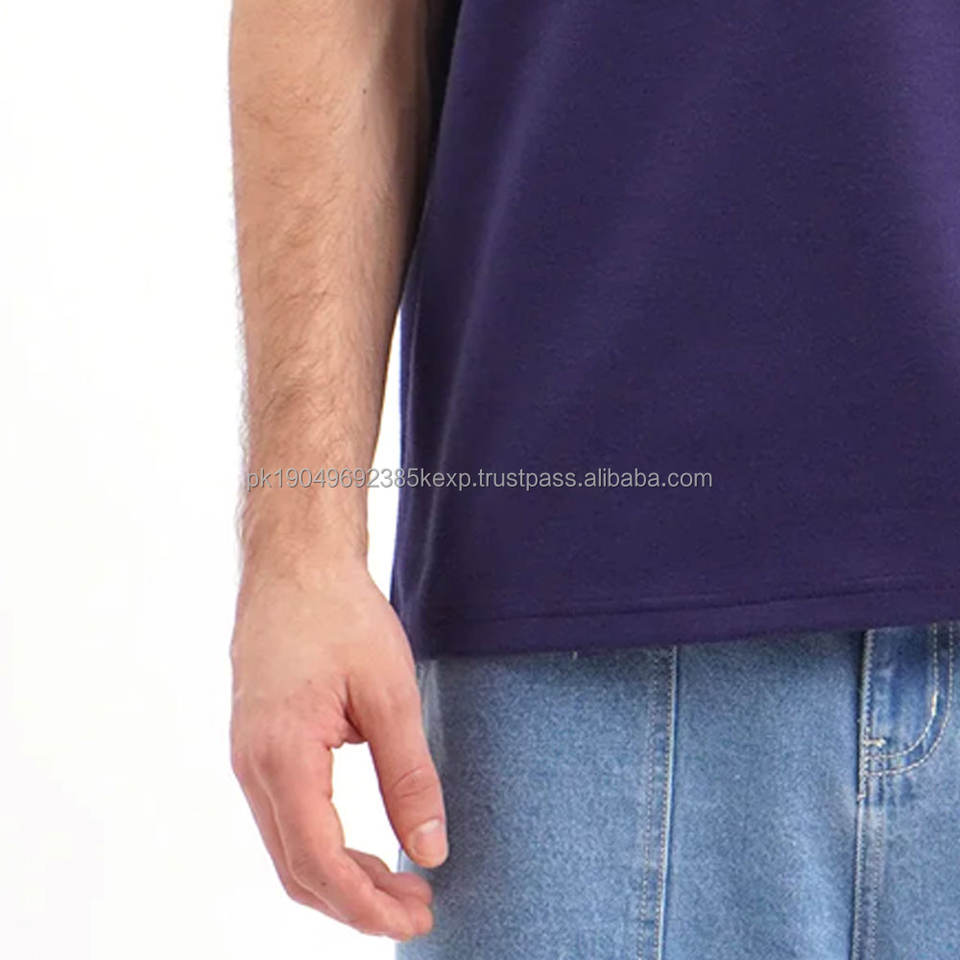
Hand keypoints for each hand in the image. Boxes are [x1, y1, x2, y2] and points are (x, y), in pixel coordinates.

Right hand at [229, 561, 446, 939]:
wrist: (296, 564)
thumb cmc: (340, 615)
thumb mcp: (389, 693)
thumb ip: (409, 776)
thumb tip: (429, 850)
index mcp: (282, 755)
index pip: (318, 862)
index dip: (368, 905)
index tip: (418, 916)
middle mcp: (253, 766)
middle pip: (298, 868)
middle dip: (358, 903)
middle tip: (419, 908)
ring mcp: (249, 758)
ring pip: (289, 848)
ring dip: (342, 878)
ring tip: (400, 885)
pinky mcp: (259, 746)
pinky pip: (286, 818)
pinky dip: (325, 846)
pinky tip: (365, 847)